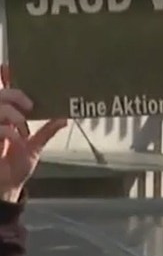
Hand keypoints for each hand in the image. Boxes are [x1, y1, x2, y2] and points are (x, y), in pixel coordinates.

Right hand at [0, 65, 65, 201]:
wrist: (6, 187)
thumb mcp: (34, 147)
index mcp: (4, 116)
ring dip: (13, 114)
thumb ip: (46, 132)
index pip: (2, 91)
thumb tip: (64, 118)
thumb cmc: (16, 166)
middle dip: (13, 94)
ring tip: (22, 127)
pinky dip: (9, 131)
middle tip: (29, 104)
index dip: (3, 77)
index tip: (7, 68)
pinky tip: (17, 139)